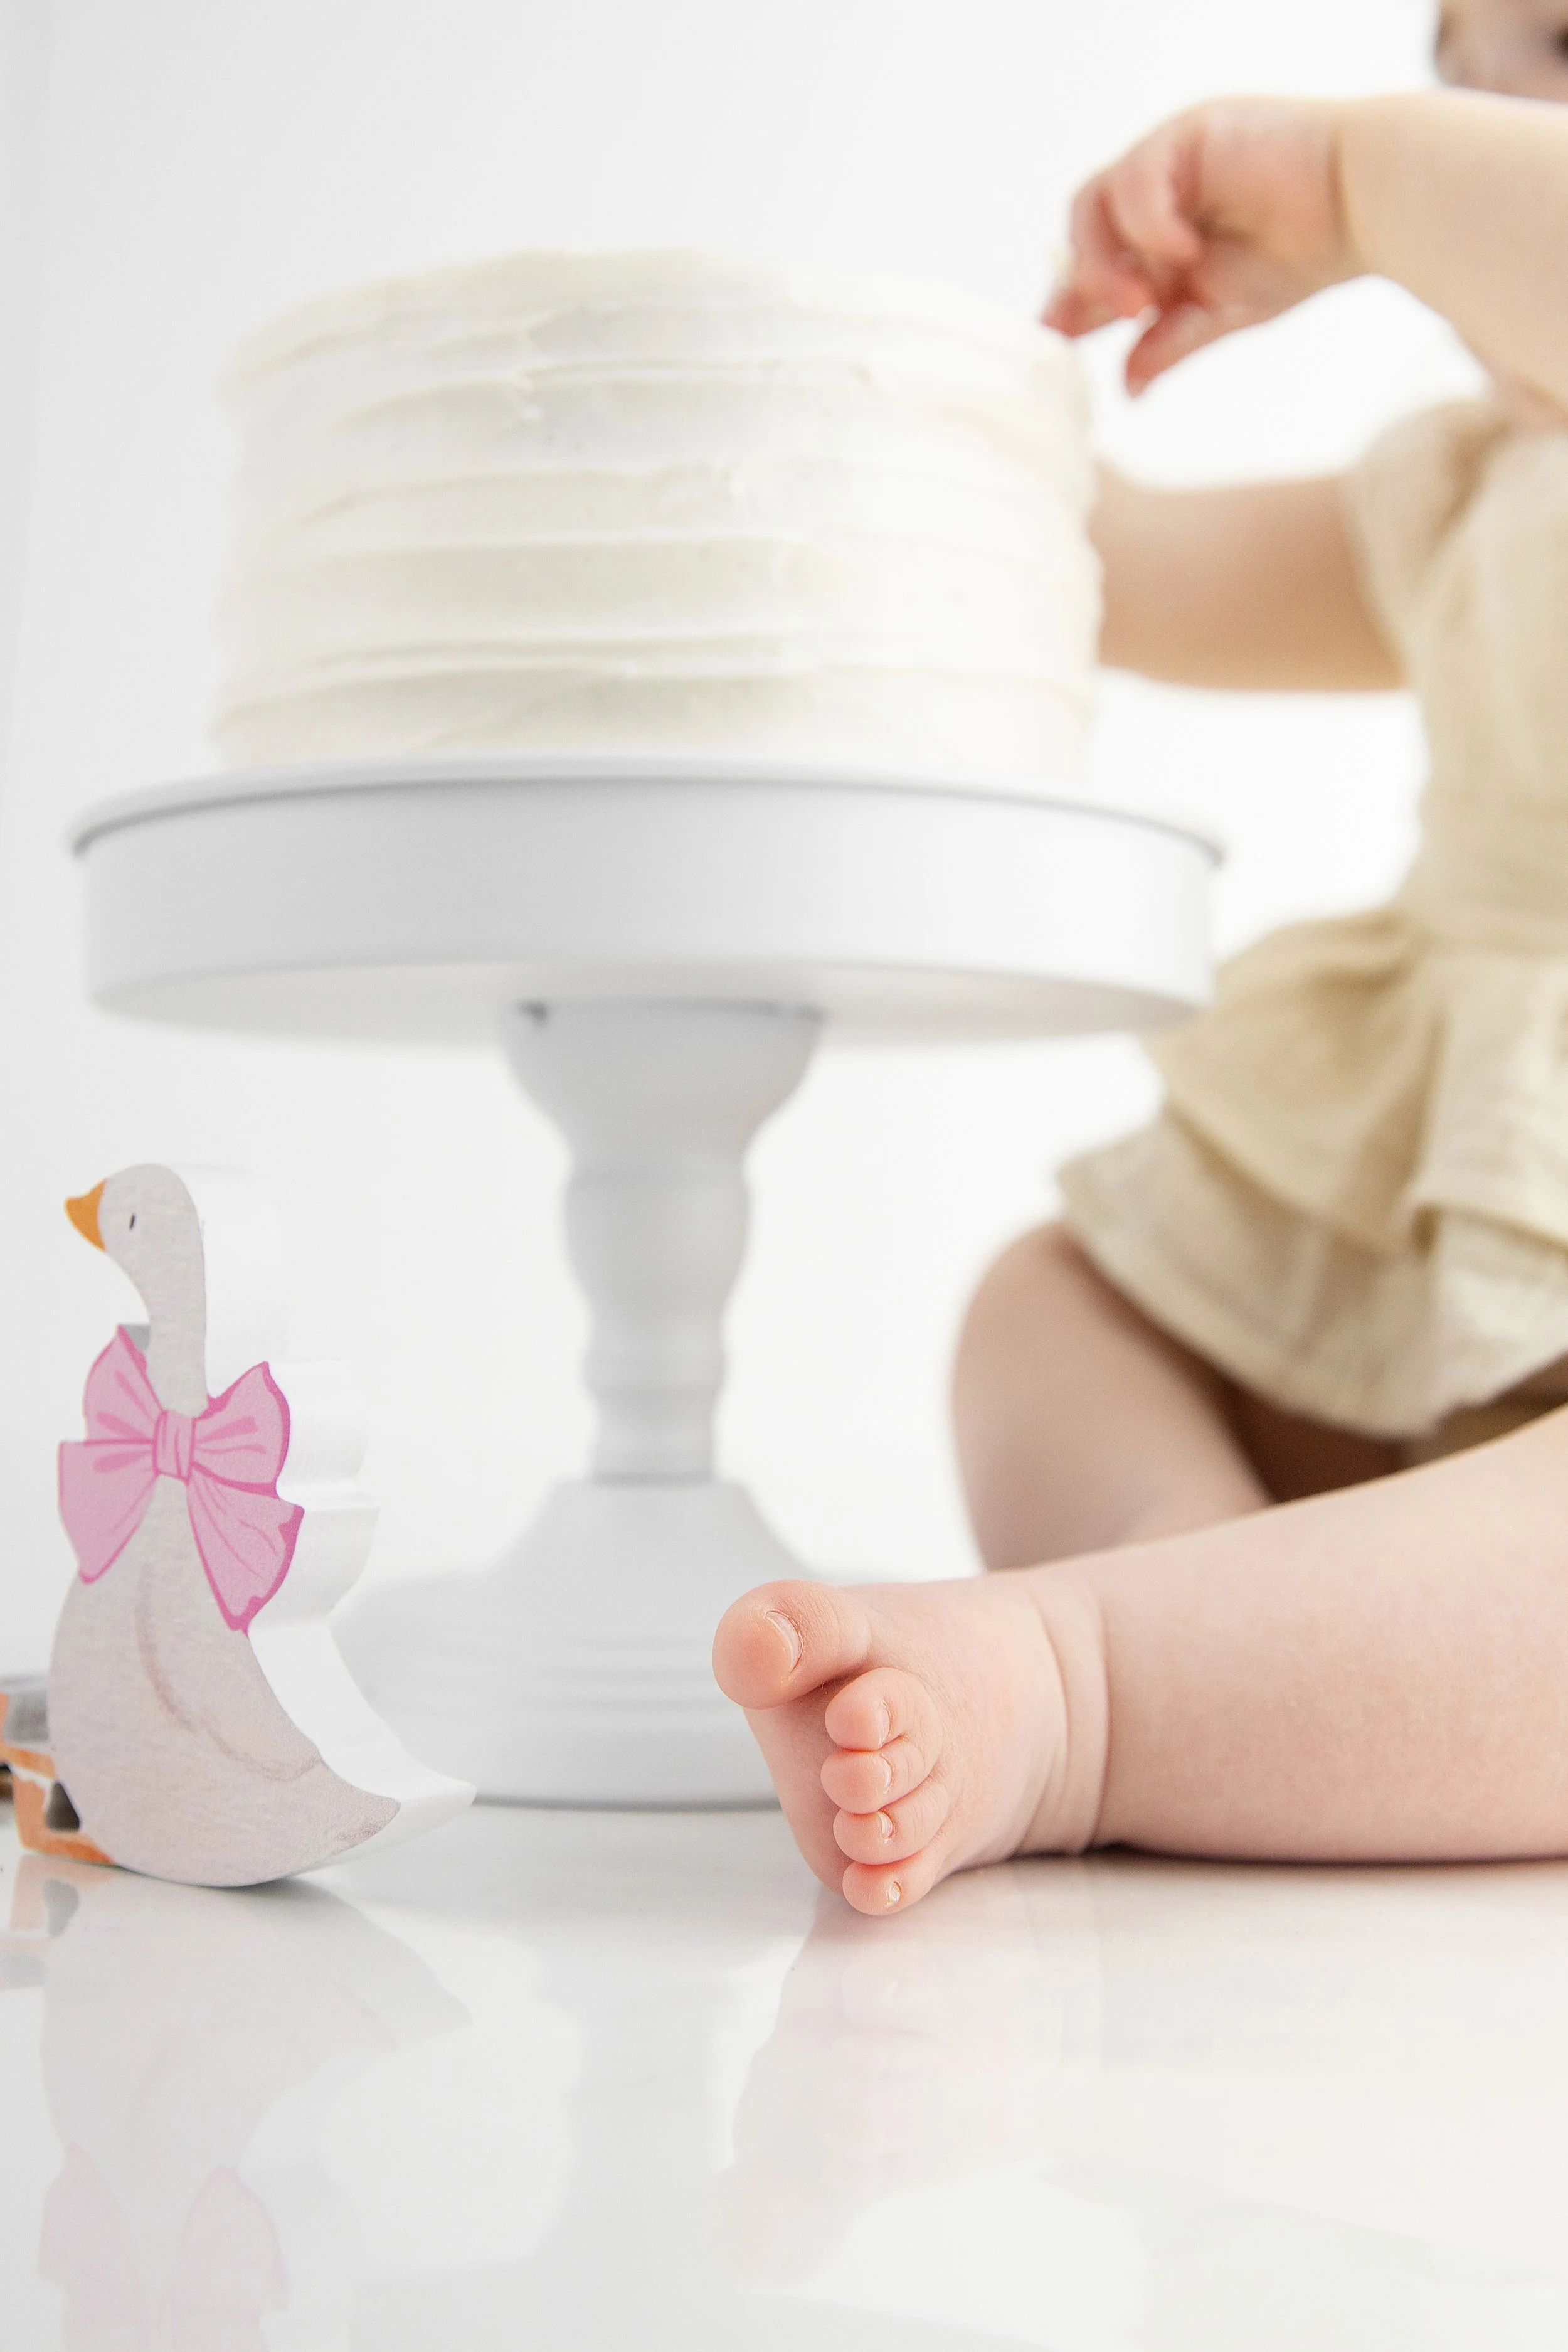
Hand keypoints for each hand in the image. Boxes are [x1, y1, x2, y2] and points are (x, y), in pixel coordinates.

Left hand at [1045, 97, 1361, 392]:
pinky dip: (1148, 220)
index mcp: (1159, 239)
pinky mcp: (1186, 135)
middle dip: (1084, 283)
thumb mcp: (1223, 313)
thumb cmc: (1304, 252)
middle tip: (1108, 320)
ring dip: (1106, 257)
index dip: (1068, 301)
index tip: (1055, 336)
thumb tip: (1127, 388)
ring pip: (1095, 201)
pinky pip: (1137, 175)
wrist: (1361, 206)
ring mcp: (1168, 164)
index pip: (1094, 267)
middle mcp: (1156, 199)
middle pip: (1083, 233)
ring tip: (1140, 297)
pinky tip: (1180, 250)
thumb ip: (1169, 342)